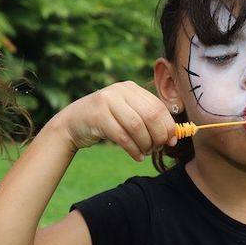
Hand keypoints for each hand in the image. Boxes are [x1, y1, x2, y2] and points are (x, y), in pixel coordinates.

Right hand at [48, 81, 176, 160]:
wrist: (72, 123)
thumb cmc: (105, 122)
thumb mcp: (126, 113)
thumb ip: (146, 119)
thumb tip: (172, 136)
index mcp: (131, 88)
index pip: (158, 106)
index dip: (168, 126)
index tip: (171, 141)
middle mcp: (120, 91)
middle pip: (150, 115)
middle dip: (158, 136)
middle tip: (158, 148)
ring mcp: (107, 101)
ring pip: (137, 127)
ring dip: (145, 144)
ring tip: (145, 153)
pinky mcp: (98, 116)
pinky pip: (122, 136)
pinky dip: (133, 149)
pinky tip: (137, 156)